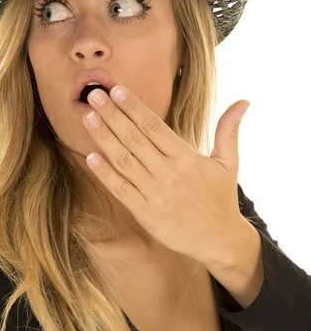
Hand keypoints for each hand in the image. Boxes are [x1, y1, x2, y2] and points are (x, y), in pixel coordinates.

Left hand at [82, 85, 249, 265]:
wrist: (220, 240)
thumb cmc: (221, 199)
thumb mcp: (228, 162)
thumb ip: (229, 130)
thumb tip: (243, 101)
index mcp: (187, 158)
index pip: (155, 126)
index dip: (134, 107)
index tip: (117, 90)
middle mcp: (169, 173)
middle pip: (135, 139)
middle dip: (113, 115)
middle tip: (93, 95)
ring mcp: (156, 194)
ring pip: (124, 161)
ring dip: (104, 138)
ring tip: (87, 117)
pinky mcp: (145, 213)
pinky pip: (121, 190)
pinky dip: (105, 174)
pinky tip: (90, 157)